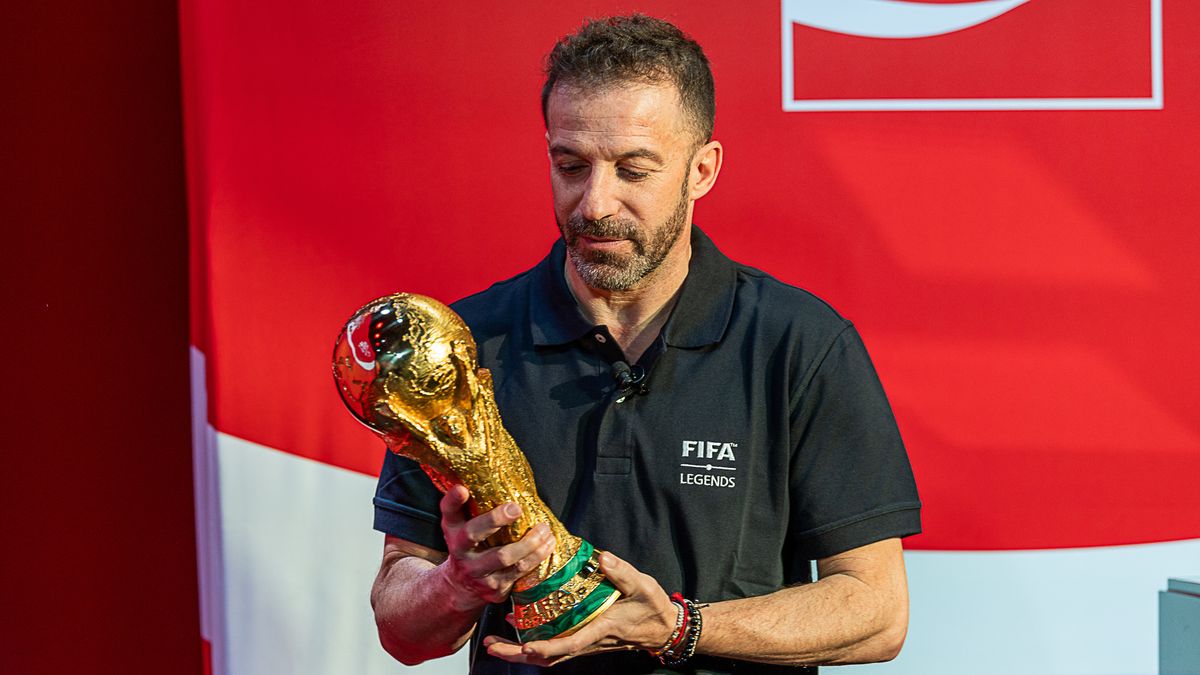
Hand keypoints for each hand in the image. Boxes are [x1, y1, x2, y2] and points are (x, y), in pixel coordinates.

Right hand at [438, 485, 554, 609]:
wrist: (460, 588)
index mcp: (452, 531)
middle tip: (516, 508)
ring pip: (504, 557)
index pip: (449, 512)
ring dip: (529, 542)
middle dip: (495, 520)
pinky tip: (548, 545)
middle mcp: (460, 552)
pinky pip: (518, 572)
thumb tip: (492, 476)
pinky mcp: (494, 588)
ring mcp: (476, 572)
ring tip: (545, 529)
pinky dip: (537, 557)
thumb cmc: (468, 547)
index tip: (463, 489)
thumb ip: (470, 506)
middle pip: (473, 534)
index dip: (453, 500)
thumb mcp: (461, 527)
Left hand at [483, 551, 676, 666]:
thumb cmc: (653, 609)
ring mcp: (585, 642)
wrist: (664, 628)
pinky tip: (520, 626)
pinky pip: (555, 646)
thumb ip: (623, 573)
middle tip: (492, 644)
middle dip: (518, 654)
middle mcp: (588, 640)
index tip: (526, 645)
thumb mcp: (643, 587)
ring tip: (496, 641)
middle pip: (549, 656)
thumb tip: (602, 557)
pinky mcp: (584, 638)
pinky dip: (534, 642)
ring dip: (521, 651)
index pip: (570, 644)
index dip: (546, 647)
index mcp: (600, 629)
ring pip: (548, 655)